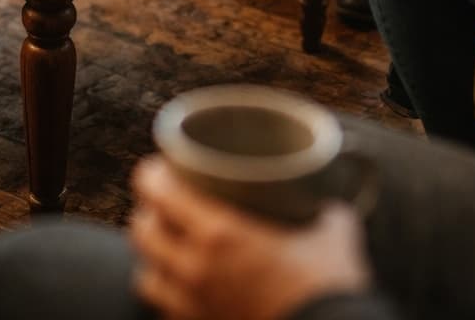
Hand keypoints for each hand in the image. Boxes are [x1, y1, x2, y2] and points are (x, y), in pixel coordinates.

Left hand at [129, 157, 371, 319]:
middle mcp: (195, 268)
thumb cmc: (328, 286)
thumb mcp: (330, 233)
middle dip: (149, 214)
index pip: (157, 191)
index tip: (160, 168)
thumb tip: (328, 201)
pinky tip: (185, 290)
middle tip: (165, 205)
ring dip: (154, 259)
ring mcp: (193, 305)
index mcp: (218, 233)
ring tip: (168, 249)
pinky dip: (170, 298)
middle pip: (143, 232)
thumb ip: (322, 210)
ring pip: (146, 276)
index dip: (151, 175)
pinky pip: (167, 311)